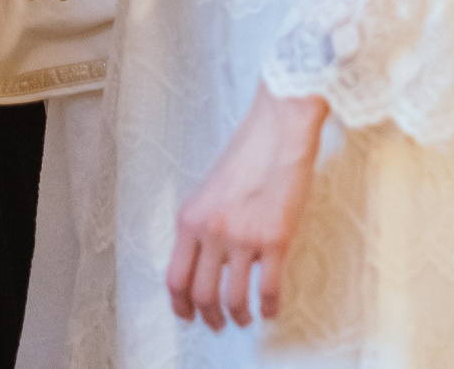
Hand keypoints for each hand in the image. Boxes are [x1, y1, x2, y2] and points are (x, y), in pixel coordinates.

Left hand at [165, 84, 326, 329]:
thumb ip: (201, 226)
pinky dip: (269, 307)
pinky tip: (271, 309)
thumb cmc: (246, 155)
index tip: (187, 315)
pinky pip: (269, 289)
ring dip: (238, 316)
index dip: (180, 305)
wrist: (279, 130)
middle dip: (209, 316)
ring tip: (244, 318)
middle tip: (217, 323)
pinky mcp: (276, 239)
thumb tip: (203, 264)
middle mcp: (211, 231)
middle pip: (201, 294)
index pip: (175, 278)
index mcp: (190, 219)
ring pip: (234, 298)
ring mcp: (244, 237)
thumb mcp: (208, 191)